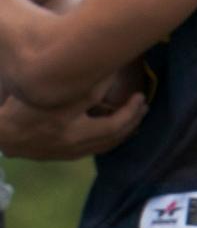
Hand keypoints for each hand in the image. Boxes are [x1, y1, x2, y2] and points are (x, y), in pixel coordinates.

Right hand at [0, 89, 147, 159]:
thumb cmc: (21, 104)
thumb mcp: (48, 89)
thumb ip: (79, 82)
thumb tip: (108, 71)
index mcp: (62, 120)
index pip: (103, 112)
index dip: (126, 107)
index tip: (139, 94)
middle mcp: (67, 140)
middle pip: (110, 134)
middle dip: (131, 119)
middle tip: (143, 104)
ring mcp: (65, 151)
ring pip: (104, 145)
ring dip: (124, 131)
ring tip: (137, 116)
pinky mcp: (62, 156)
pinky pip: (94, 149)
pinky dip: (109, 140)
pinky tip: (117, 130)